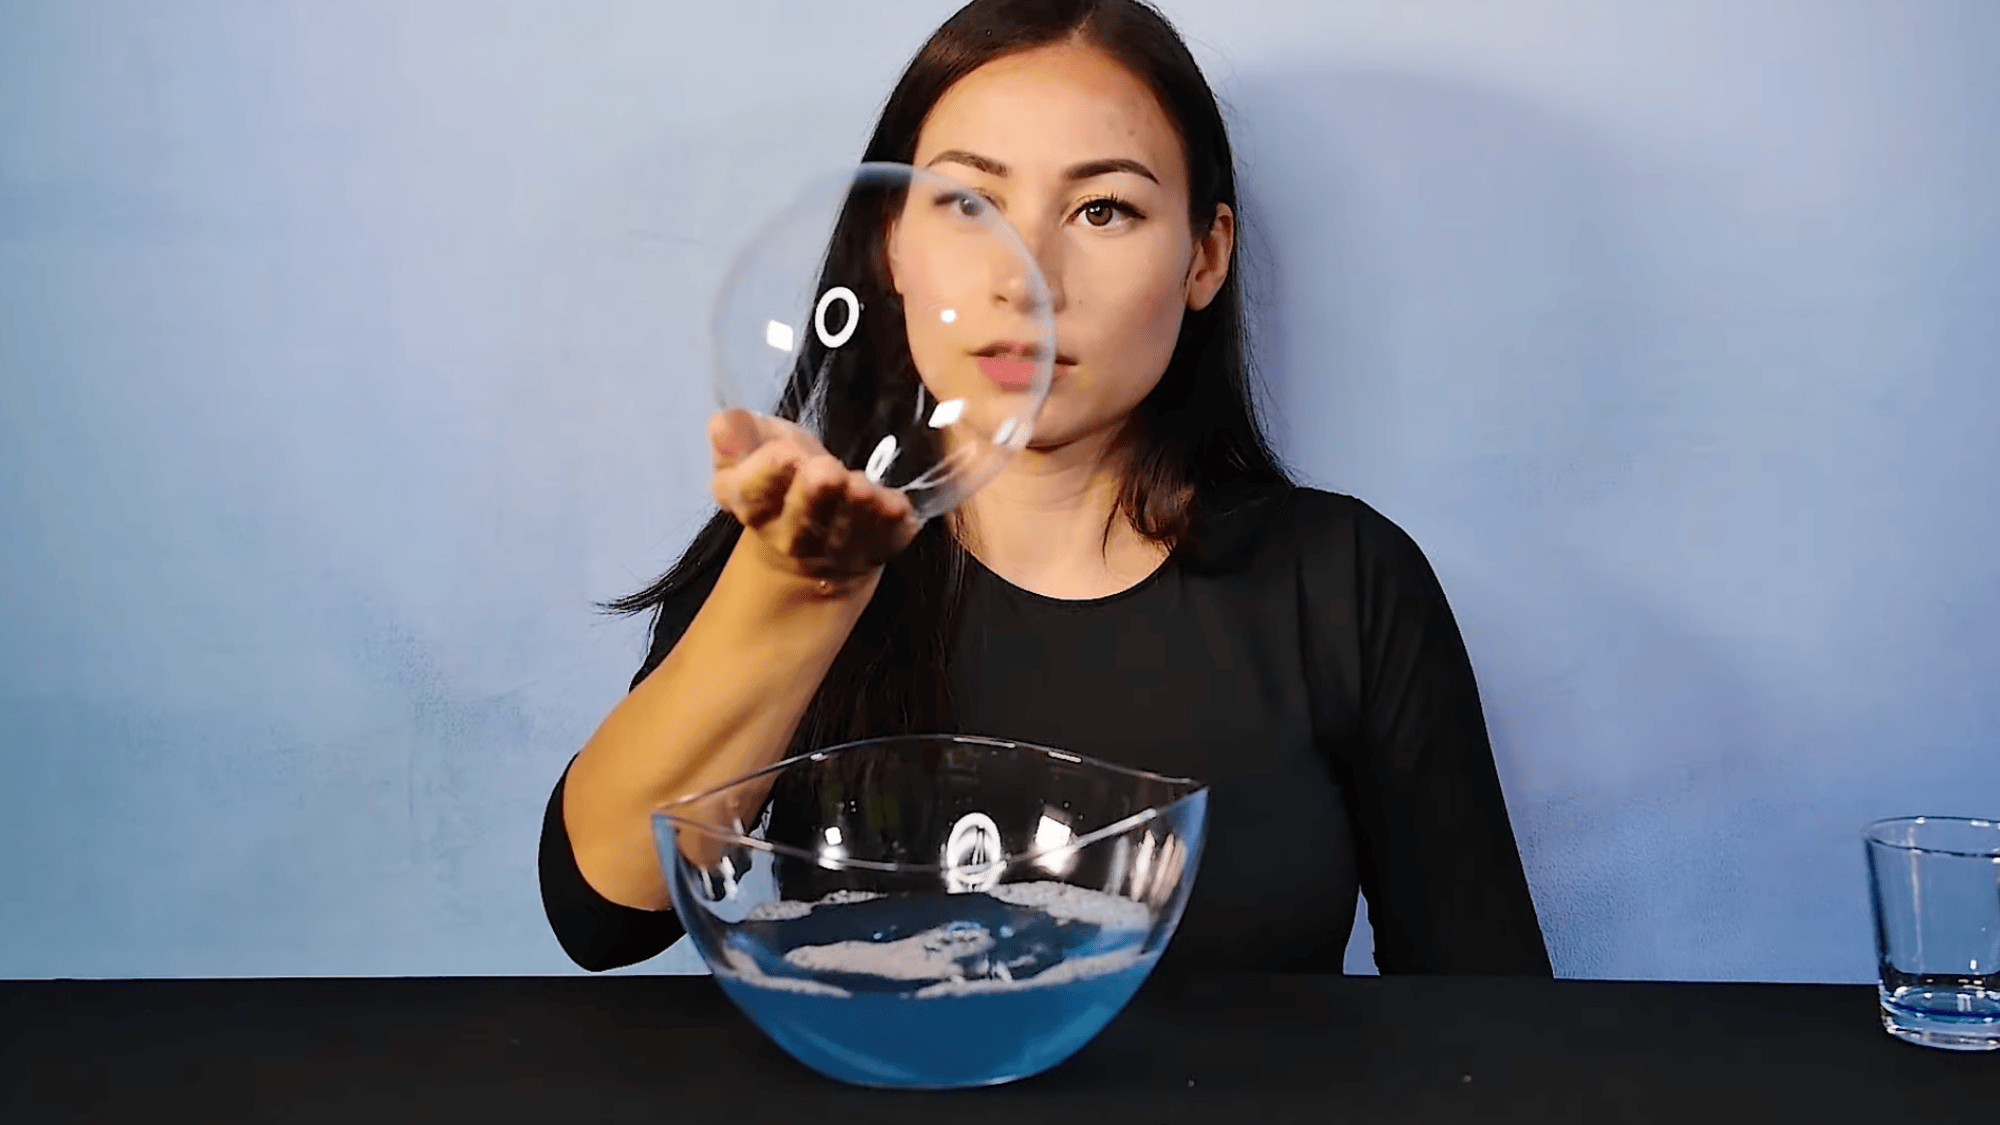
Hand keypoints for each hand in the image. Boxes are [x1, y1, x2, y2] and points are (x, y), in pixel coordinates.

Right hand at [709, 409, 920, 582]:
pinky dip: (892, 524)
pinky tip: (896, 505)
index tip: (784, 452)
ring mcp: (833, 550)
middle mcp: (789, 536)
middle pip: (800, 519)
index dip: (767, 474)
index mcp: (752, 506)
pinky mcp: (875, 549)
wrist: (814, 541)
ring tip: (861, 488)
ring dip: (855, 509)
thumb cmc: (782, 479)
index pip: (752, 494)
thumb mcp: (755, 446)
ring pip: (844, 531)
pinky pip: (885, 540)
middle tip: (826, 470)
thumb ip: (736, 433)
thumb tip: (722, 424)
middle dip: (813, 494)